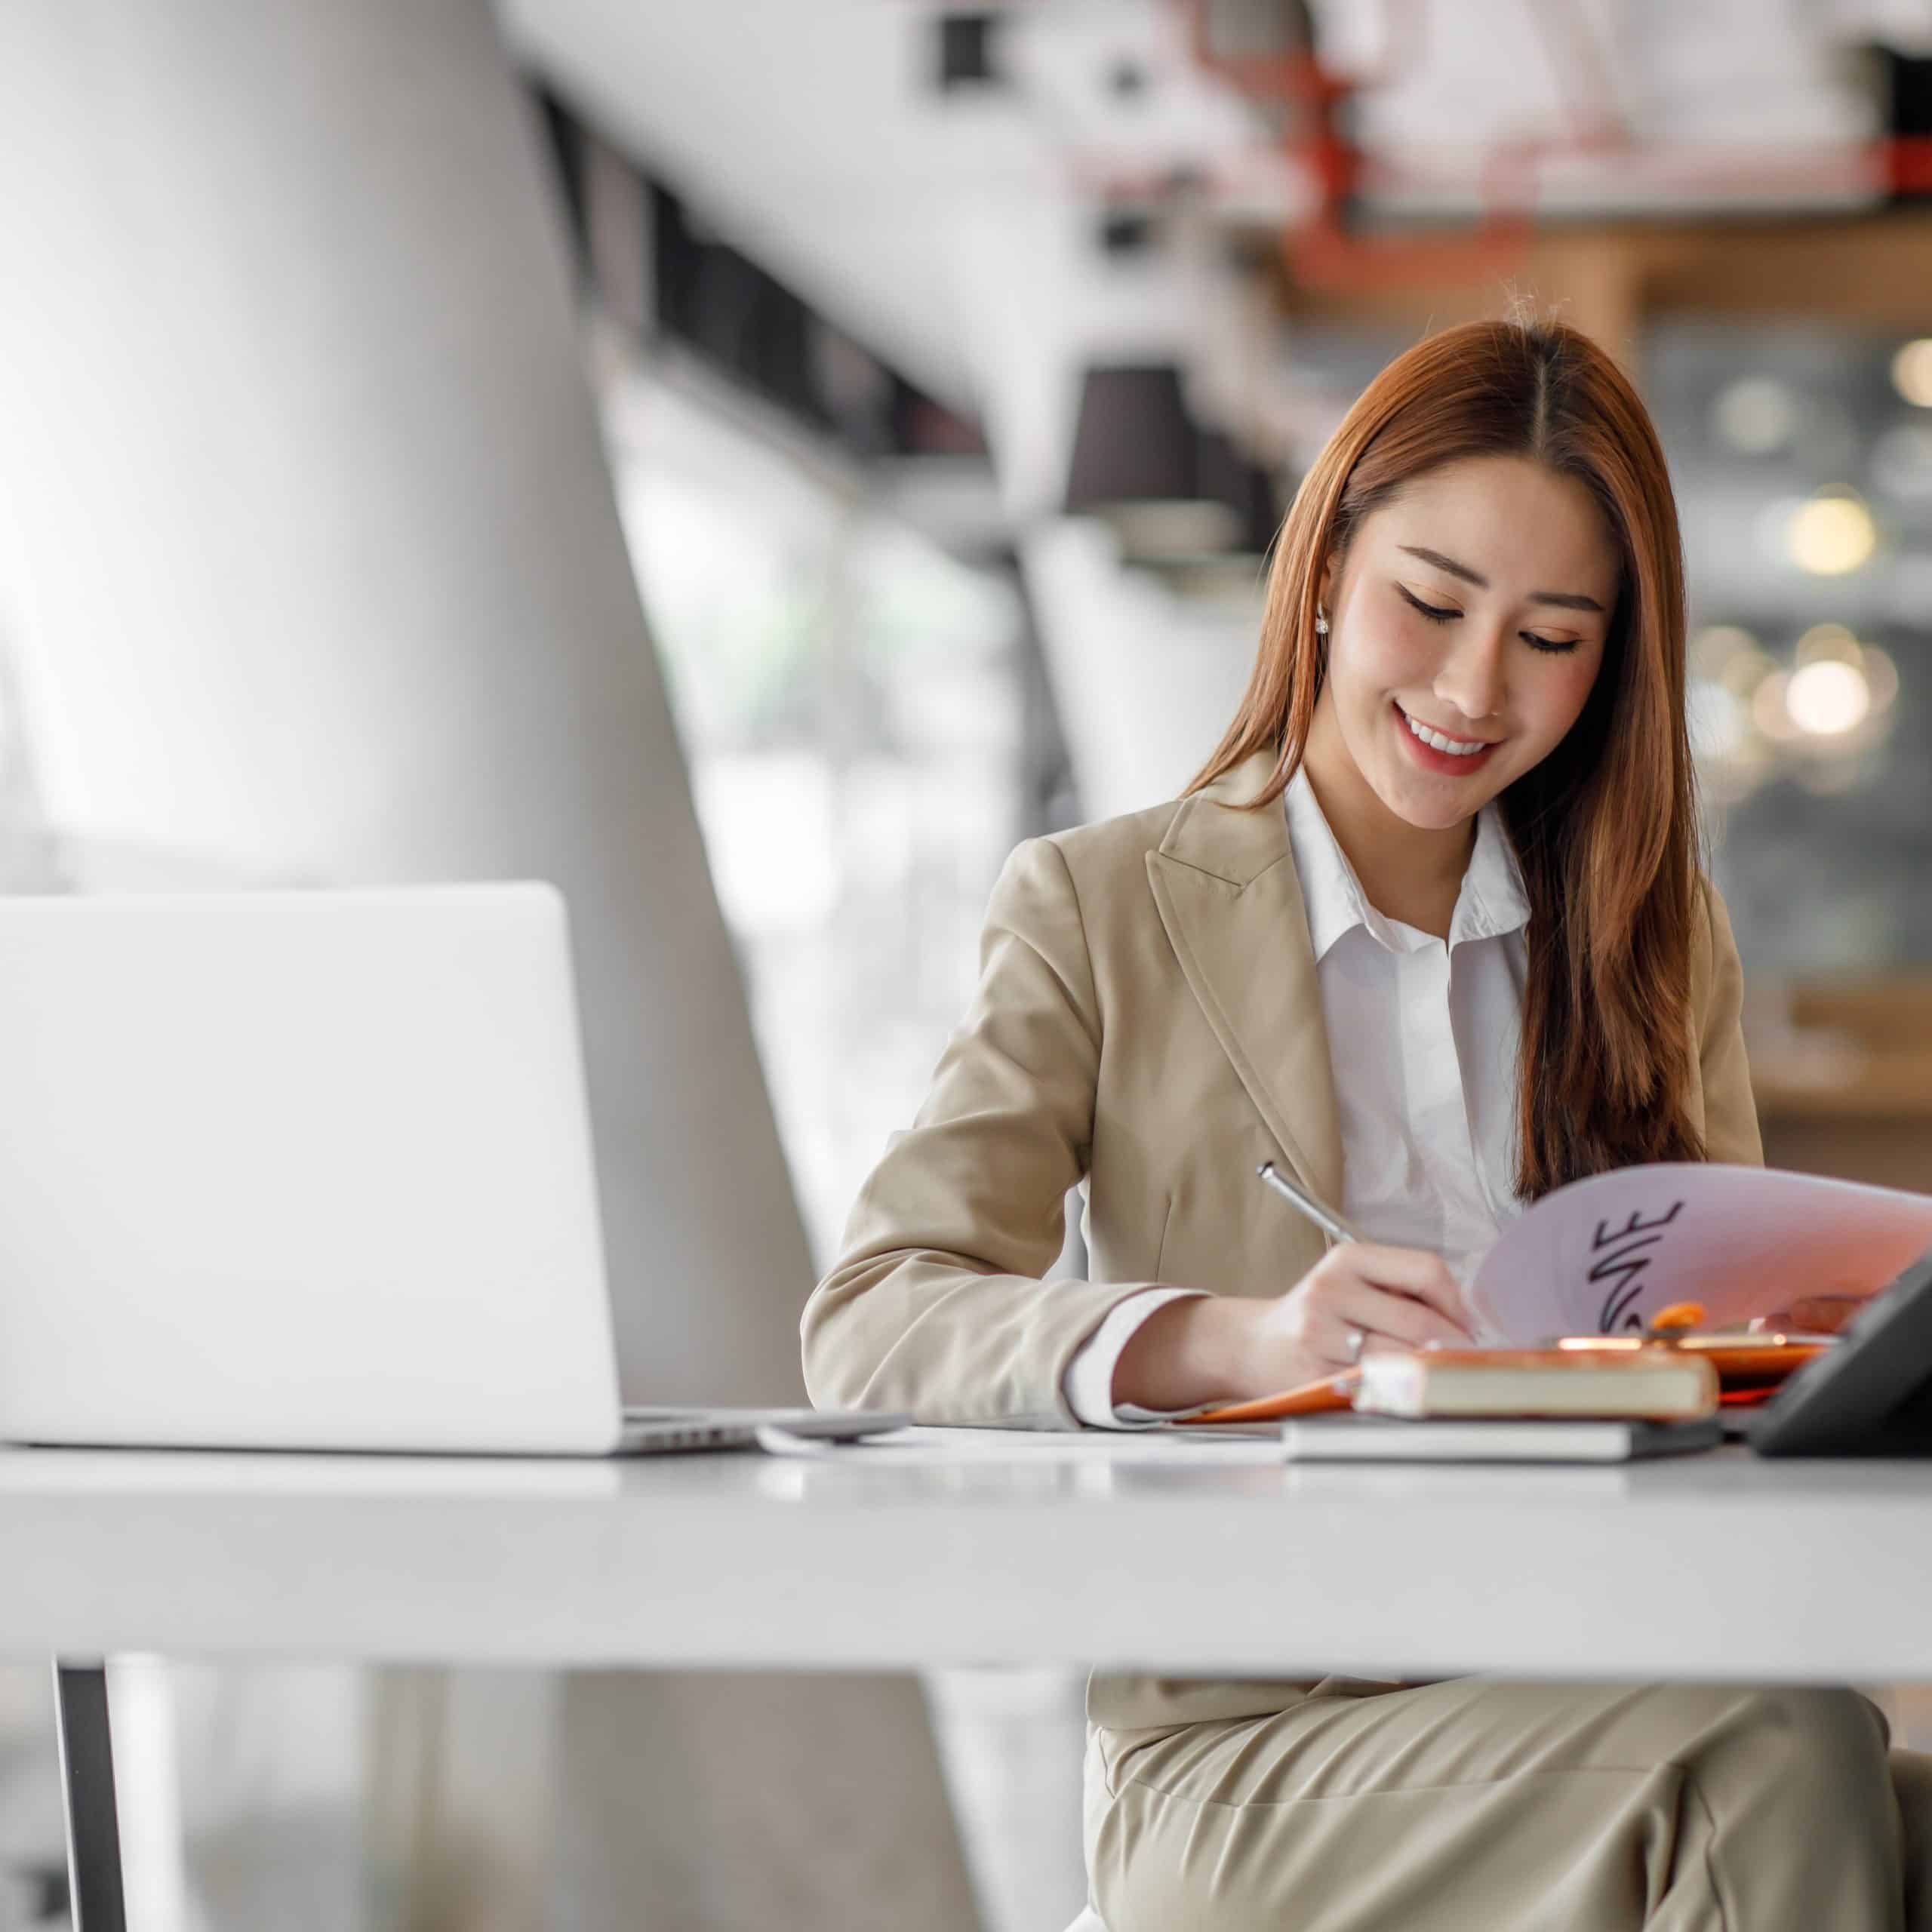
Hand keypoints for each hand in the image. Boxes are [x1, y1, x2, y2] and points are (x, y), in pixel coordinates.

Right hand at [1111, 1244, 1475, 1410]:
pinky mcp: (1316, 1372)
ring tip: (1443, 1375)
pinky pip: (1378, 1385)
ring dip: (1434, 1370)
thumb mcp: (1351, 1282)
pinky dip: (1403, 1390)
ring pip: (1402, 1356)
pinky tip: (1407, 1389)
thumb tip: (1468, 1321)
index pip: (1425, 1269)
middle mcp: (1332, 1290)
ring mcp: (1320, 1333)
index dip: (1458, 1302)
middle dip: (1455, 1345)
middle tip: (1469, 1360)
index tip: (1469, 1325)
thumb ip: (1402, 1290)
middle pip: (1419, 1319)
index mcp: (1348, 1258)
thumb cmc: (1318, 1315)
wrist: (1254, 1345)